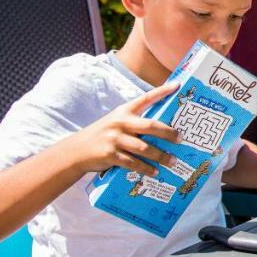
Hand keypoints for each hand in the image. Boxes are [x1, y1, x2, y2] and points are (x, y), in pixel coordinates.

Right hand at [59, 82, 180, 177]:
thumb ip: (135, 123)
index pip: (146, 98)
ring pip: (144, 148)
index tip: (177, 85)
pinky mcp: (110, 155)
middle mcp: (120, 123)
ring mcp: (114, 139)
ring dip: (161, 156)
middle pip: (150, 126)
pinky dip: (146, 168)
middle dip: (168, 133)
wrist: (76, 151)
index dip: (162, 91)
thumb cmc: (103, 135)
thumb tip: (164, 131)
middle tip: (181, 139)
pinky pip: (133, 163)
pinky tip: (155, 172)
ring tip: (172, 162)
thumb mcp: (116, 123)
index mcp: (124, 111)